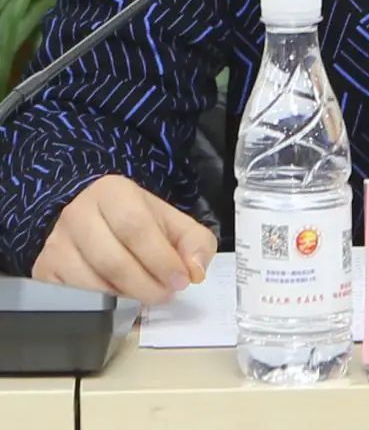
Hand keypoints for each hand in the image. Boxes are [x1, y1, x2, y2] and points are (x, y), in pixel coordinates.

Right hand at [32, 174, 216, 304]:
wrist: (86, 215)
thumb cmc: (131, 219)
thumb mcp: (167, 220)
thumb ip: (193, 241)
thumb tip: (196, 269)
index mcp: (112, 192)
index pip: (136, 227)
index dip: (161, 258)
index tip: (181, 280)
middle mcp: (78, 214)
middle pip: (113, 260)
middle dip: (146, 285)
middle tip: (165, 295)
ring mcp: (57, 243)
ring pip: (91, 284)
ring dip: (125, 298)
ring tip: (145, 296)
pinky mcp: (44, 269)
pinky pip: (73, 297)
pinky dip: (100, 305)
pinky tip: (118, 299)